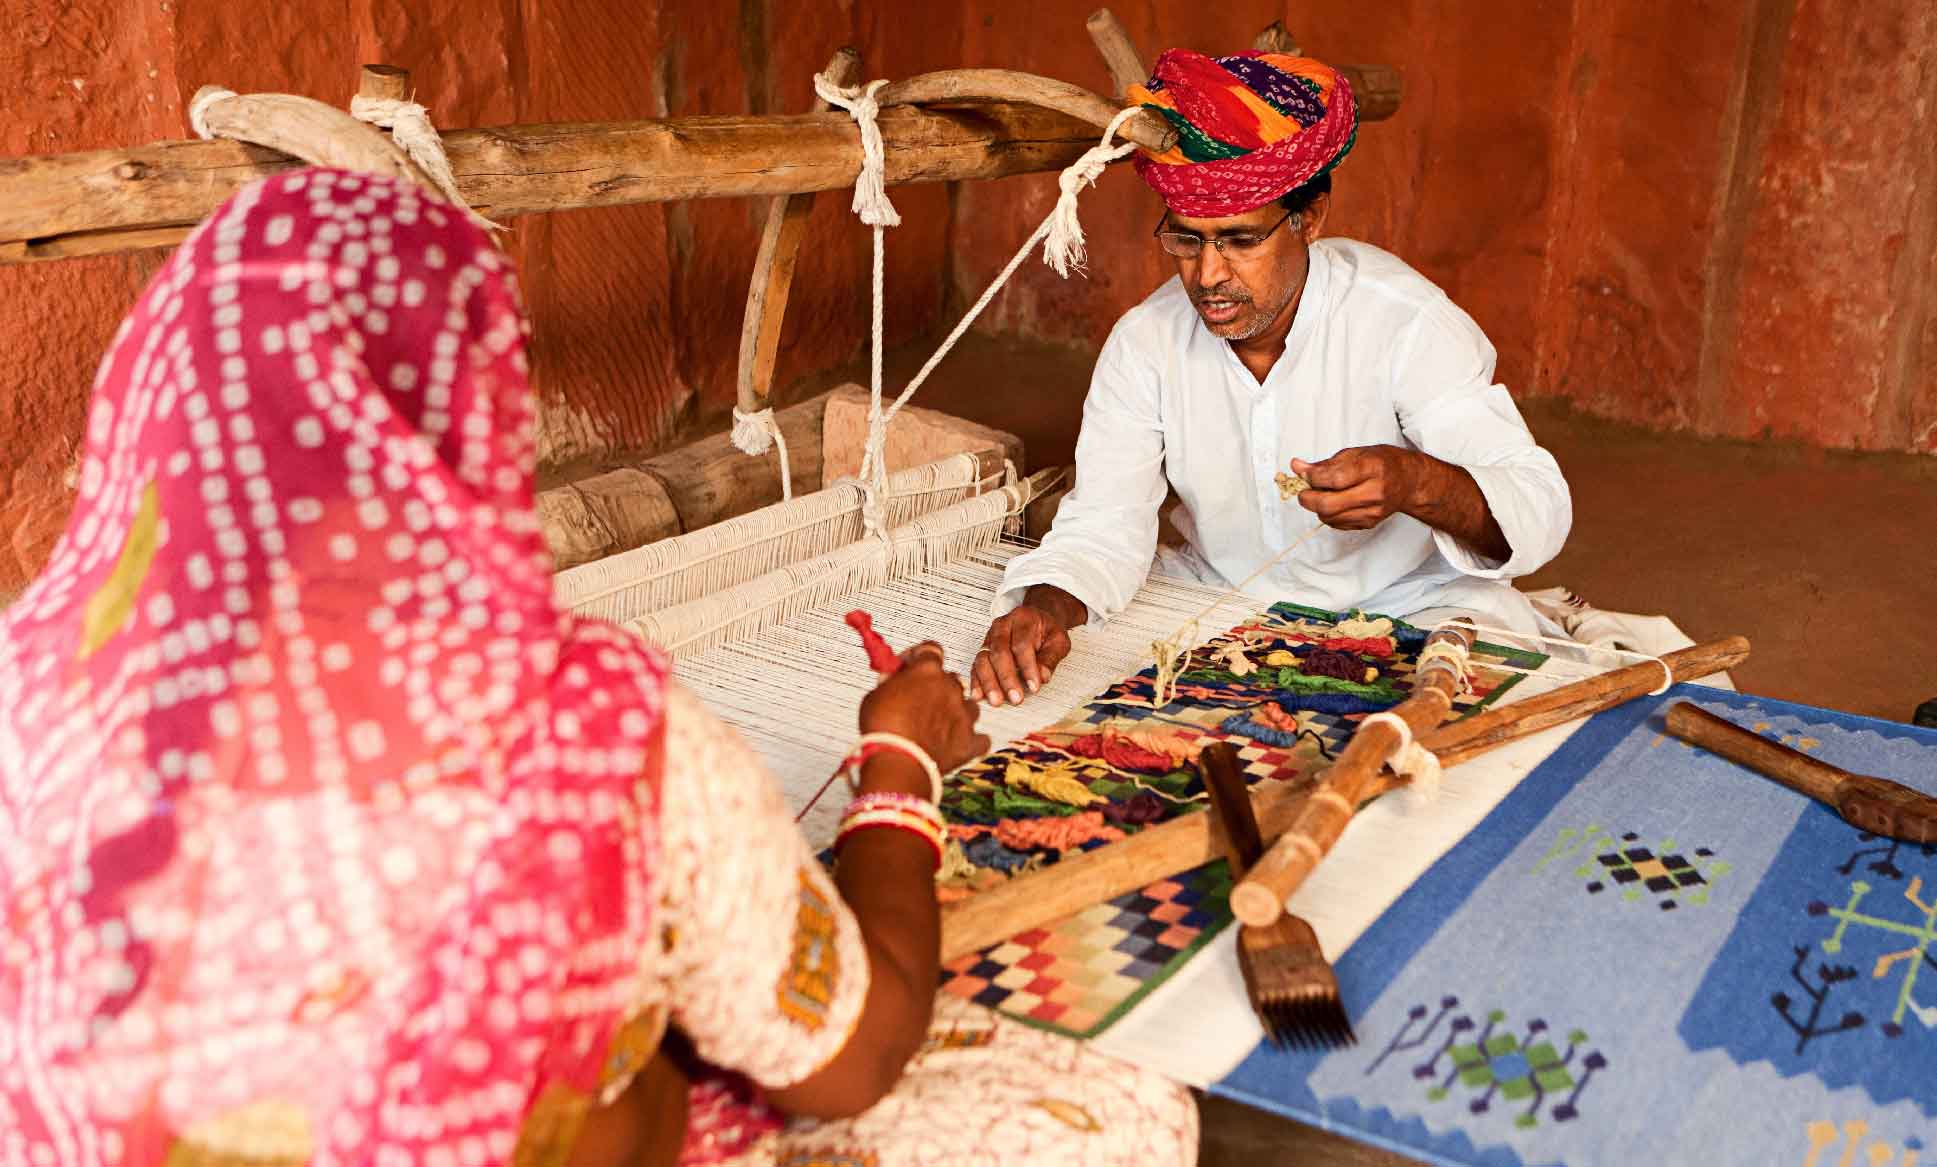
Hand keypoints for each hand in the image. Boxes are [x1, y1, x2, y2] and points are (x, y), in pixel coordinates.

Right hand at [857, 642, 990, 776]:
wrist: (896, 764)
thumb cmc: (882, 729)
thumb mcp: (876, 694)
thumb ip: (890, 682)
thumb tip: (893, 678)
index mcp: (927, 671)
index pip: (931, 650)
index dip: (919, 657)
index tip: (909, 666)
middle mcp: (950, 688)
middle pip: (949, 679)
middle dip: (935, 687)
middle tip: (917, 701)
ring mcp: (963, 715)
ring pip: (967, 705)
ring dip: (954, 712)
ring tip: (935, 725)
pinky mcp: (969, 742)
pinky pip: (980, 738)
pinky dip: (970, 740)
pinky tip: (957, 743)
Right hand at [969, 599, 1074, 706]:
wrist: (1037, 622)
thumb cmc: (1047, 632)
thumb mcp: (1058, 641)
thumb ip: (1051, 658)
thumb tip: (1043, 676)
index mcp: (1022, 618)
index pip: (1022, 645)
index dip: (1027, 667)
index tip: (1034, 686)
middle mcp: (1002, 626)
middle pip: (999, 652)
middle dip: (1007, 678)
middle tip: (1016, 697)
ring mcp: (990, 638)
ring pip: (983, 659)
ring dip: (989, 682)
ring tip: (996, 700)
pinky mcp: (983, 650)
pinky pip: (976, 666)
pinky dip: (976, 682)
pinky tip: (978, 695)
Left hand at [1290, 446, 1420, 530]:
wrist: (1409, 482)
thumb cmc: (1383, 463)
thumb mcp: (1356, 453)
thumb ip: (1325, 463)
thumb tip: (1297, 467)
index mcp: (1372, 469)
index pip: (1334, 479)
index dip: (1312, 478)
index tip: (1303, 473)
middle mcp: (1374, 493)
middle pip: (1328, 504)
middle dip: (1307, 498)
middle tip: (1303, 490)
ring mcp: (1372, 511)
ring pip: (1329, 517)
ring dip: (1316, 507)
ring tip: (1321, 494)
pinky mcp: (1368, 523)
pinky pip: (1336, 524)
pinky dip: (1328, 514)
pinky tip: (1334, 502)